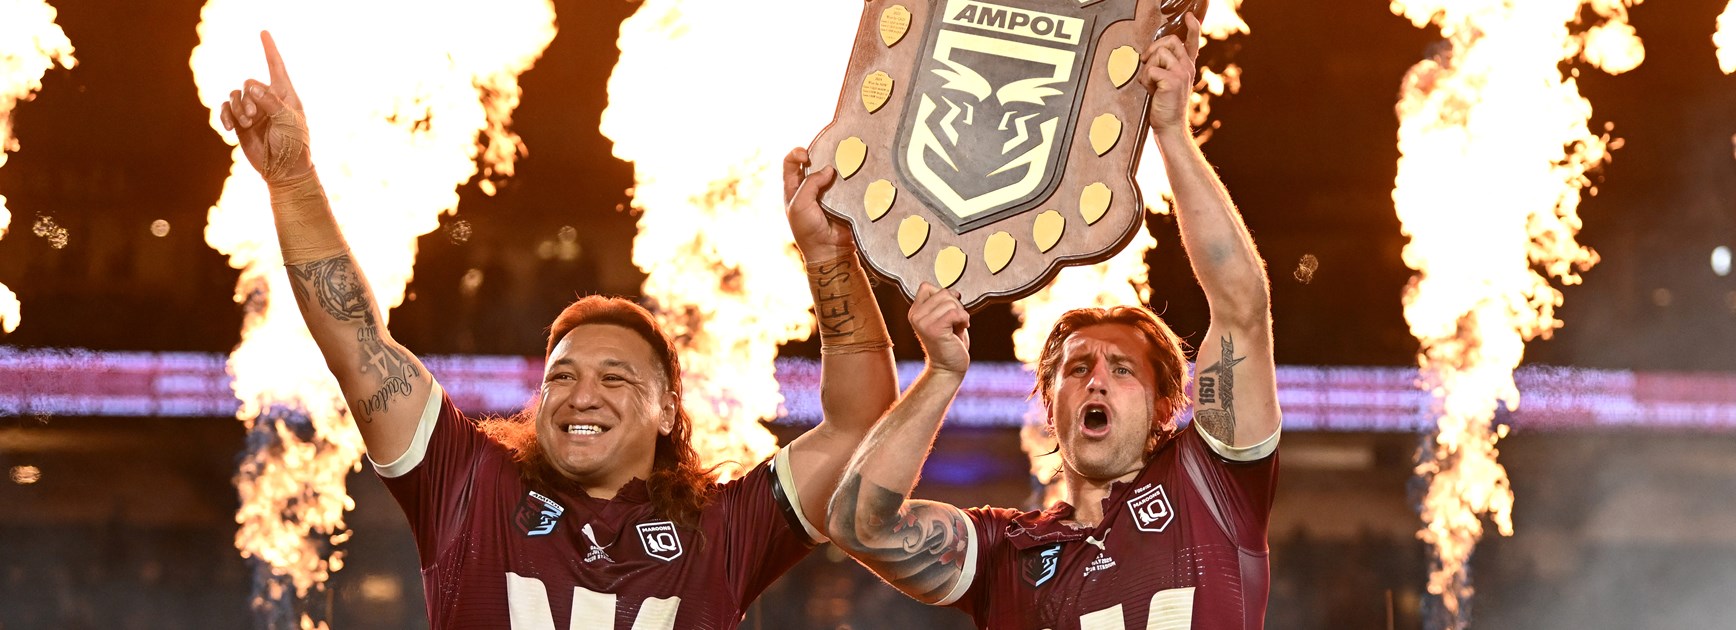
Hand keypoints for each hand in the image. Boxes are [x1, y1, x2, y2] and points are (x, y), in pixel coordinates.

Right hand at [219, 31, 311, 183]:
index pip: (276, 67)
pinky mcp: (240, 124)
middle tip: (253, 116)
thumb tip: (251, 87)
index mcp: (285, 95)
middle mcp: (268, 100)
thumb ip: (270, 102)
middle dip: (248, 98)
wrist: (284, 171)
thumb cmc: (293, 145)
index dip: (270, 49)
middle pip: (249, 84)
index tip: (263, 32)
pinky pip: (226, 110)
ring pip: (235, 96)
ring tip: (245, 123)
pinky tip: (228, 128)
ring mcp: (253, 111)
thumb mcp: (287, 121)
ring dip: (237, 108)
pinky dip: (224, 115)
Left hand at [783, 148, 850, 262]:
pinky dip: (849, 177)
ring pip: (831, 171)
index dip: (796, 153)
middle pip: (813, 162)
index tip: (807, 156)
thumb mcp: (799, 205)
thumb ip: (810, 184)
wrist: (829, 250)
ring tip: (844, 163)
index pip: (790, 162)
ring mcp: (827, 192)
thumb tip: (829, 170)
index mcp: (793, 188)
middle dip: (820, 155)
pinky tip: (853, 174)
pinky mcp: (843, 198)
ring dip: (837, 166)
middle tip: (830, 156)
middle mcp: (809, 187)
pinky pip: (847, 183)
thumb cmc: (808, 230)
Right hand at [908, 283, 969, 375]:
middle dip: (956, 305)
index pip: (926, 287)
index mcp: (915, 311)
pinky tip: (962, 327)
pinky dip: (964, 318)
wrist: (948, 368)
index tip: (950, 309)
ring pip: (950, 302)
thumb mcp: (944, 318)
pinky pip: (955, 312)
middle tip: (956, 321)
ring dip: (961, 313)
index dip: (943, 295)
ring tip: (958, 326)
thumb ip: (944, 303)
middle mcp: (915, 315)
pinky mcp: (934, 329)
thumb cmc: (950, 343)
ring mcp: (922, 322)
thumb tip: (954, 292)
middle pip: (943, 293)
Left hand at [1138, 12, 1200, 133]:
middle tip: (1146, 61)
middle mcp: (1187, 67)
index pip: (1193, 42)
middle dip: (1154, 47)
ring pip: (1159, 54)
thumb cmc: (1164, 105)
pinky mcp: (1173, 80)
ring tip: (1152, 84)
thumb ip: (1163, 67)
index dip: (1193, 27)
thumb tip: (1149, 54)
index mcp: (1186, 66)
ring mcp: (1182, 72)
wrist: (1169, 126)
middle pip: (1171, 40)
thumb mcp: (1166, 82)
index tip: (1189, 17)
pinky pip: (1151, 69)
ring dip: (1148, 68)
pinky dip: (1146, 80)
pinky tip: (1152, 91)